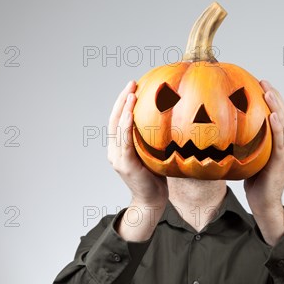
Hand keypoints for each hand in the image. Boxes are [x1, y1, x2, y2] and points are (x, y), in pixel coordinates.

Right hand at [107, 80, 168, 212]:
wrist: (152, 201)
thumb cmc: (156, 178)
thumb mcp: (154, 153)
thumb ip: (153, 139)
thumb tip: (169, 119)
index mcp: (120, 148)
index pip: (118, 120)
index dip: (123, 103)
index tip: (133, 87)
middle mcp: (114, 151)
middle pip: (114, 120)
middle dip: (121, 99)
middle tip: (131, 83)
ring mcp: (117, 157)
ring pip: (117, 127)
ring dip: (123, 108)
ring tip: (131, 93)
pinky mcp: (124, 163)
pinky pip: (124, 140)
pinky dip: (126, 125)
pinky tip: (131, 112)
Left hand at [244, 80, 283, 243]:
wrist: (263, 203)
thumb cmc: (253, 181)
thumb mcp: (248, 156)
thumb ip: (244, 141)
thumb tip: (224, 125)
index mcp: (282, 143)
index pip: (278, 116)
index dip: (272, 99)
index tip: (261, 83)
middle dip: (275, 97)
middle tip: (264, 81)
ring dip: (277, 106)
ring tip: (268, 92)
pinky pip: (282, 141)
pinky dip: (277, 127)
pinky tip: (271, 115)